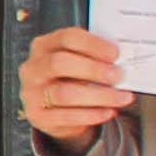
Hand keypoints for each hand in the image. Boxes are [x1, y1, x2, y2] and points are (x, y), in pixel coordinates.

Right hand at [20, 27, 130, 148]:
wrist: (52, 108)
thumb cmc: (69, 79)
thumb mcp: (77, 61)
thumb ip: (94, 57)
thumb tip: (122, 62)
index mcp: (44, 46)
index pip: (67, 38)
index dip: (93, 45)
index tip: (115, 54)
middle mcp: (34, 68)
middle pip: (59, 63)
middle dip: (93, 69)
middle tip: (118, 76)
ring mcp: (32, 93)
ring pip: (64, 93)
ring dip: (98, 96)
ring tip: (121, 97)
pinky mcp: (37, 116)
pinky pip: (66, 116)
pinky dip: (91, 115)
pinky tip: (108, 112)